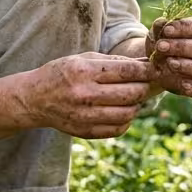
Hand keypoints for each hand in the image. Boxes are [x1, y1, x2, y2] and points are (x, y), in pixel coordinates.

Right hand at [22, 52, 154, 138]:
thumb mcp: (84, 59)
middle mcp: (84, 95)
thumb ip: (114, 62)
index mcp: (84, 72)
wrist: (35, 99)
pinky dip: (127, 120)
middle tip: (147, 83)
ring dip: (137, 105)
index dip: (146, 69)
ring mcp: (84, 116)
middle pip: (131, 93)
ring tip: (133, 97)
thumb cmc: (63, 73)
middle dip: (145, 87)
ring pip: (128, 113)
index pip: (127, 71)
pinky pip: (118, 129)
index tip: (156, 68)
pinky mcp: (85, 132)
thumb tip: (147, 63)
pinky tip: (122, 110)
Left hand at [147, 16, 191, 101]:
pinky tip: (183, 85)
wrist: (157, 64)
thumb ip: (160, 27)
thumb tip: (162, 23)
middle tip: (161, 47)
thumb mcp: (159, 32)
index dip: (185, 27)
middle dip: (183, 47)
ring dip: (189, 67)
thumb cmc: (164, 42)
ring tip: (169, 63)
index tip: (166, 30)